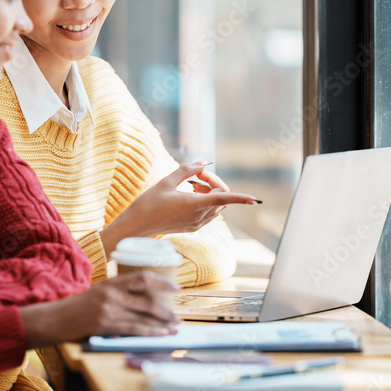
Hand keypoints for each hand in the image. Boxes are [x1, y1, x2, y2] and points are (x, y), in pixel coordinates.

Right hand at [19, 271, 179, 346]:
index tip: (176, 288)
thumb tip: (142, 296)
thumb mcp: (98, 291)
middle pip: (146, 301)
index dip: (161, 283)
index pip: (141, 278)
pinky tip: (161, 334)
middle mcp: (110, 294)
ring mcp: (108, 310)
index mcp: (110, 282)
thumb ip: (117, 291)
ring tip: (175, 327)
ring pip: (142, 316)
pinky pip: (133, 329)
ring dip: (162, 323)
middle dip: (166, 310)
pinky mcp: (105, 326)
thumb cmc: (78, 306)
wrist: (56, 319)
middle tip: (179, 315)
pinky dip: (150, 332)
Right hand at [100, 163, 259, 253]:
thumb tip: (203, 163)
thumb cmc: (148, 203)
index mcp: (193, 204)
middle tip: (196, 175)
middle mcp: (198, 216)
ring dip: (210, 192)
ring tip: (191, 184)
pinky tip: (189, 194)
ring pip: (216, 206)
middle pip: (221, 198)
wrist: (136, 227)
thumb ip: (186, 170)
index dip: (241, 198)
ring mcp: (196, 224)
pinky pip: (209, 213)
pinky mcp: (191, 227)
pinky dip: (205, 201)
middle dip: (214, 183)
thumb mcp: (166, 182)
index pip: (224, 199)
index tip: (254, 199)